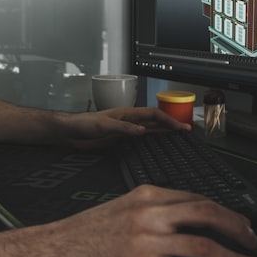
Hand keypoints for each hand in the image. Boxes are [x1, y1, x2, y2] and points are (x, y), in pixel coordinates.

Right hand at [31, 185, 256, 256]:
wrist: (52, 251)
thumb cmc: (84, 233)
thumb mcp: (122, 207)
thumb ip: (153, 209)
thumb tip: (189, 220)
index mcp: (146, 194)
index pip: (197, 198)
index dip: (226, 213)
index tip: (240, 224)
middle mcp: (149, 213)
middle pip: (208, 215)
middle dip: (238, 229)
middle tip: (253, 243)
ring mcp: (145, 241)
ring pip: (204, 247)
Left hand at [58, 107, 188, 148]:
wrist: (70, 132)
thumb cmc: (84, 125)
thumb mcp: (104, 126)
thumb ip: (124, 128)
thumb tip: (143, 131)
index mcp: (127, 113)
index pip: (153, 114)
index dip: (168, 119)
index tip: (181, 127)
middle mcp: (129, 120)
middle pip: (154, 120)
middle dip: (170, 124)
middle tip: (186, 131)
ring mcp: (125, 129)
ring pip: (149, 128)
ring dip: (163, 131)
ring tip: (177, 136)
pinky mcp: (120, 138)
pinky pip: (140, 137)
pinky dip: (151, 138)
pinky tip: (156, 143)